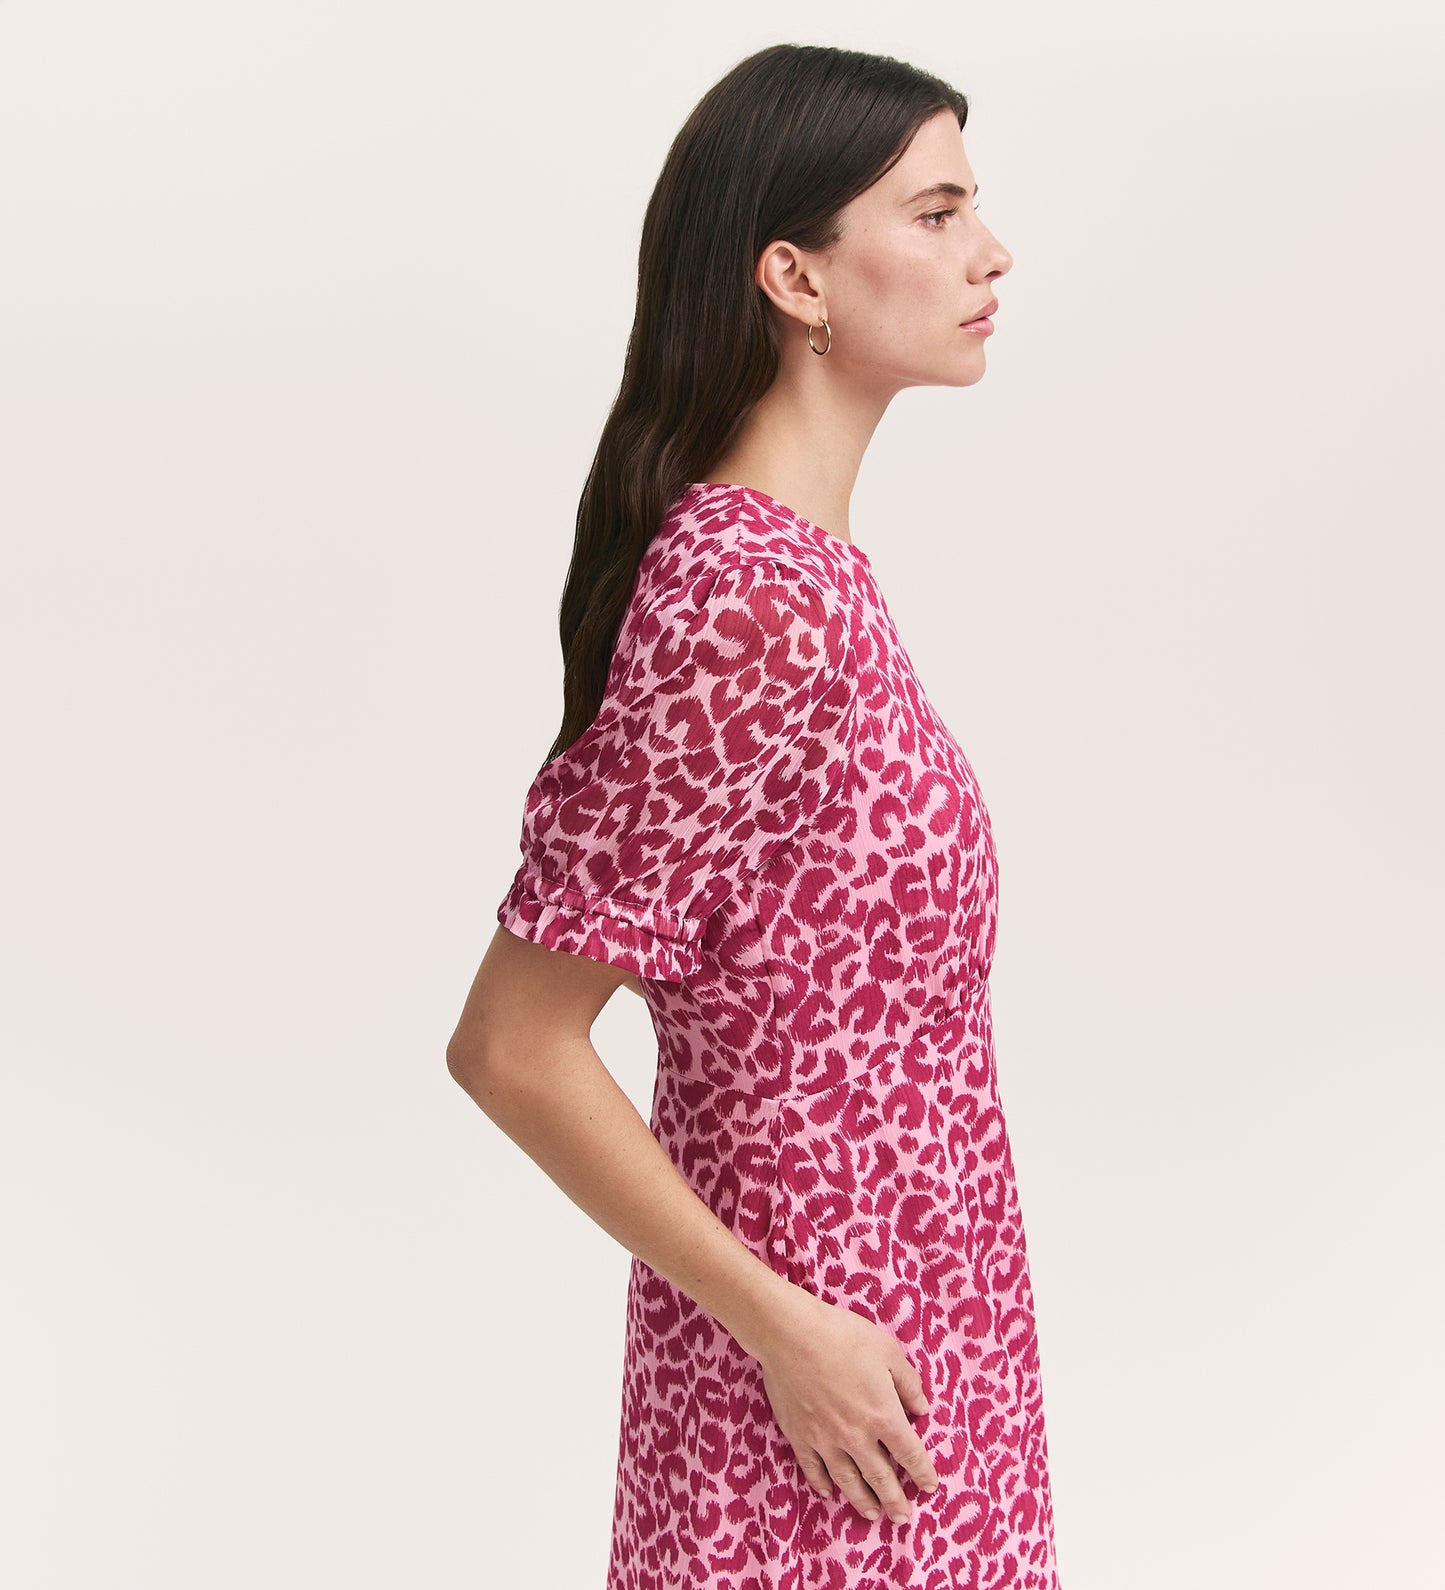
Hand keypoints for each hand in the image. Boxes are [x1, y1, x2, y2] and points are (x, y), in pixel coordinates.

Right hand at [752, 1285, 939, 1523]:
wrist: (791, 1335)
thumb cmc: (842, 1336)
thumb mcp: (886, 1351)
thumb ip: (908, 1383)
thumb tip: (922, 1409)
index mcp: (883, 1416)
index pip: (909, 1453)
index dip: (922, 1472)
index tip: (929, 1486)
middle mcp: (856, 1436)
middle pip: (880, 1477)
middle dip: (895, 1499)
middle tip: (903, 1518)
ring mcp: (825, 1440)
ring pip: (848, 1480)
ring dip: (863, 1500)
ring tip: (873, 1515)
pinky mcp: (799, 1436)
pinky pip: (813, 1470)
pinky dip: (822, 1485)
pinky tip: (829, 1494)